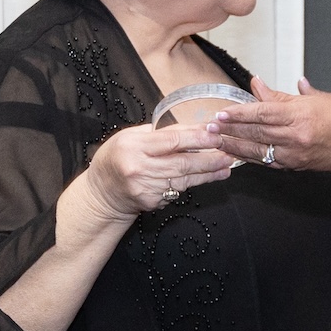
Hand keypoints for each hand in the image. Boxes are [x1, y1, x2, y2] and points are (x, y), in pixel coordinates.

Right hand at [85, 124, 233, 215]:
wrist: (101, 193)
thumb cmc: (116, 159)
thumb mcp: (131, 137)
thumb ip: (160, 133)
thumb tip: (193, 128)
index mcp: (134, 146)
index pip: (172, 140)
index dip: (197, 137)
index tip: (215, 134)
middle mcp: (139, 168)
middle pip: (182, 162)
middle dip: (209, 158)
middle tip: (228, 153)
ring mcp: (145, 188)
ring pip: (184, 179)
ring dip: (208, 173)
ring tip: (225, 166)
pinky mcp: (152, 202)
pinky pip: (177, 190)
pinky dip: (192, 183)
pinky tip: (207, 177)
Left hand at [211, 77, 330, 172]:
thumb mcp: (314, 98)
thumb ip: (282, 95)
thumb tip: (258, 84)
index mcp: (301, 115)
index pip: (263, 113)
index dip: (239, 114)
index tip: (222, 113)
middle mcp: (296, 136)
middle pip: (256, 132)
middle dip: (230, 130)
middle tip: (209, 126)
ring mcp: (294, 153)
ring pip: (257, 149)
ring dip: (234, 145)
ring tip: (215, 140)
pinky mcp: (294, 165)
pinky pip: (266, 161)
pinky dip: (248, 156)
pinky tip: (234, 153)